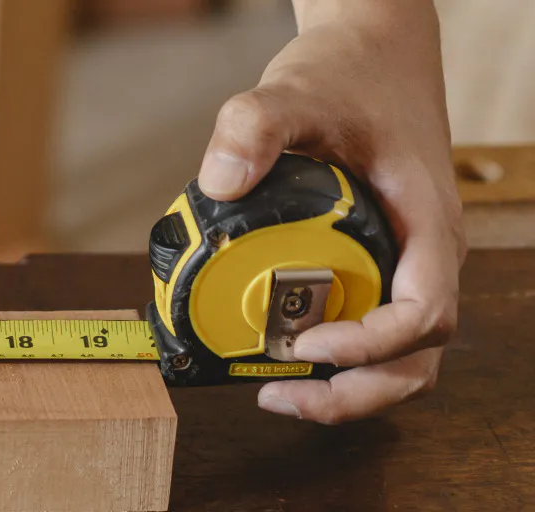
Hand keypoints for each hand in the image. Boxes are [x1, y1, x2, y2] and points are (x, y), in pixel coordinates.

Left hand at [197, 1, 465, 423]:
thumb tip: (218, 182)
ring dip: (346, 385)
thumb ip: (256, 125)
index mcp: (427, 224)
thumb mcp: (298, 90)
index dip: (370, 346)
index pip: (424, 314)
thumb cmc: (353, 74)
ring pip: (398, 355)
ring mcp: (405, 261)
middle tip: (279, 396)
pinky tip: (285, 348)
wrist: (375, 54)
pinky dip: (336, 355)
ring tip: (278, 390)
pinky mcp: (380, 259)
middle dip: (354, 392)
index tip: (308, 346)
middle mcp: (425, 255)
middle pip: (416, 358)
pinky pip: (370, 325)